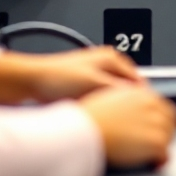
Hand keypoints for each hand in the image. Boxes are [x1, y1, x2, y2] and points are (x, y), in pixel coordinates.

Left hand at [0, 46, 142, 104]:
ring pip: (113, 94)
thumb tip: (135, 96)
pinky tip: (96, 113)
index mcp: (111, 57)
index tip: (142, 112)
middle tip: (126, 117)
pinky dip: (101, 105)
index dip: (140, 96)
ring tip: (109, 116)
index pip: (136, 78)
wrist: (34, 80)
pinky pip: (101, 98)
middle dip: (126, 101)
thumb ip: (117, 88)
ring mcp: (94, 73)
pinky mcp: (84, 84)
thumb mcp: (94, 82)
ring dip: (112, 104)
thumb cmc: (58, 76)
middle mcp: (104, 62)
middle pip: (126, 86)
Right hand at [79, 85, 175, 169]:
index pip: (163, 105)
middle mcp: (152, 105)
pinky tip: (154, 164)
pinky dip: (161, 161)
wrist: (86, 131)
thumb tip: (130, 110)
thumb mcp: (110, 98)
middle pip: (170, 121)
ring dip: (163, 147)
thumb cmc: (90, 118)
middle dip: (165, 132)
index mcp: (141, 93)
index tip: (160, 127)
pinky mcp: (155, 142)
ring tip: (154, 155)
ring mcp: (156, 123)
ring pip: (170, 137)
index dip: (161, 119)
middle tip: (157, 144)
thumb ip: (126, 101)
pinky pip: (166, 154)